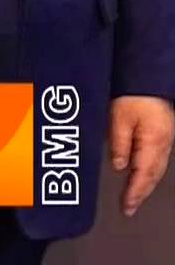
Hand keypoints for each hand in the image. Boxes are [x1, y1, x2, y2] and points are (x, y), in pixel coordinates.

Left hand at [111, 95, 173, 216]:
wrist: (148, 77)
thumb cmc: (134, 95)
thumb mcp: (119, 118)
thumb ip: (119, 144)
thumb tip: (120, 167)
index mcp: (153, 143)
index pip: (143, 175)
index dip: (134, 192)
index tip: (126, 206)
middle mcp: (163, 145)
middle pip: (152, 176)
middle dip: (140, 193)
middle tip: (129, 208)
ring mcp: (165, 141)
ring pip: (156, 170)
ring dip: (145, 185)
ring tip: (134, 197)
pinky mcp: (163, 135)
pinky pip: (157, 160)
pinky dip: (149, 172)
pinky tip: (141, 176)